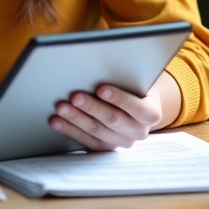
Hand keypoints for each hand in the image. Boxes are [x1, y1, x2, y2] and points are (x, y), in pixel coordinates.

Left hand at [48, 71, 180, 150]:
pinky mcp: (105, 147)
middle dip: (92, 107)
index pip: (137, 108)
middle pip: (113, 120)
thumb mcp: (136, 77)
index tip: (101, 88)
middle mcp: (138, 131)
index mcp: (151, 113)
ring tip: (61, 107)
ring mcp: (122, 141)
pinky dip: (70, 130)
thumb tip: (102, 62)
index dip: (119, 98)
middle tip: (75, 96)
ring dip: (77, 119)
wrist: (137, 102)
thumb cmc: (133, 83)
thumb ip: (125, 73)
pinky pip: (86, 141)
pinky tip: (56, 121)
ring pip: (97, 131)